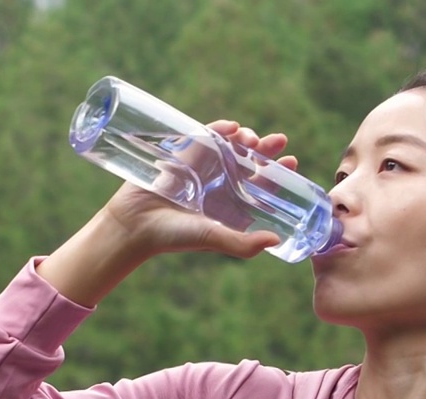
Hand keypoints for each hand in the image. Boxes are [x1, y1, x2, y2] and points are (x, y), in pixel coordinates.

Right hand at [99, 120, 299, 259]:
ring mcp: (201, 168)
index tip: (291, 161)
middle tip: (275, 142)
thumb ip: (241, 243)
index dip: (278, 173)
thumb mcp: (212, 238)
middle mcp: (218, 186)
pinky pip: (204, 137)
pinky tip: (230, 126)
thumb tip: (275, 240)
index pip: (260, 186)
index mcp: (230, 206)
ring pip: (229, 147)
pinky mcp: (182, 155)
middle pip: (249, 162)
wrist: (134, 225)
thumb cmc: (173, 237)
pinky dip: (218, 129)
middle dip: (265, 150)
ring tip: (250, 137)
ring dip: (244, 138)